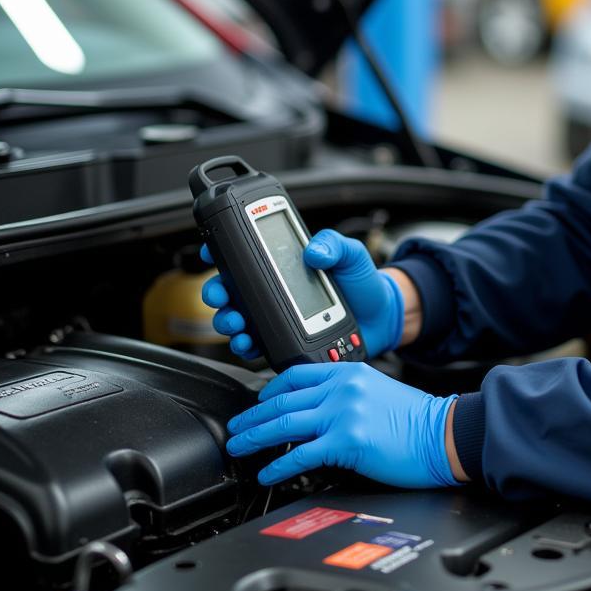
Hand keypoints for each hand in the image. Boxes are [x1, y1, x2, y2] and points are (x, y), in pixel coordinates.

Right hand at [201, 230, 404, 358]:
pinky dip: (246, 345)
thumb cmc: (363, 282)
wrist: (380, 317)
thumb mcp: (350, 254)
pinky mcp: (285, 340)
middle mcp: (275, 289)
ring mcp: (277, 316)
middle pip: (232, 289)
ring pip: (238, 318)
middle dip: (217, 292)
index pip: (245, 254)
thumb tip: (314, 251)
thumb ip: (334, 245)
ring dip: (227, 321)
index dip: (221, 251)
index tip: (210, 252)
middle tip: (220, 295)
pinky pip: (257, 344)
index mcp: (285, 263)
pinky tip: (248, 342)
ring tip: (236, 322)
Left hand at [226, 362, 459, 487]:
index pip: (295, 374)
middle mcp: (342, 387)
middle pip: (283, 400)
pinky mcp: (347, 441)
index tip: (256, 404)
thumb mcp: (376, 391)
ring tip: (239, 448)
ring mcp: (344, 413)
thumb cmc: (417, 419)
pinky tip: (268, 473)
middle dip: (252, 416)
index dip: (268, 391)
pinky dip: (278, 466)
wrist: (445, 433)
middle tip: (235, 429)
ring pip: (284, 423)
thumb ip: (345, 394)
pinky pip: (301, 454)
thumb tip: (314, 414)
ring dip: (255, 438)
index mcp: (348, 371)